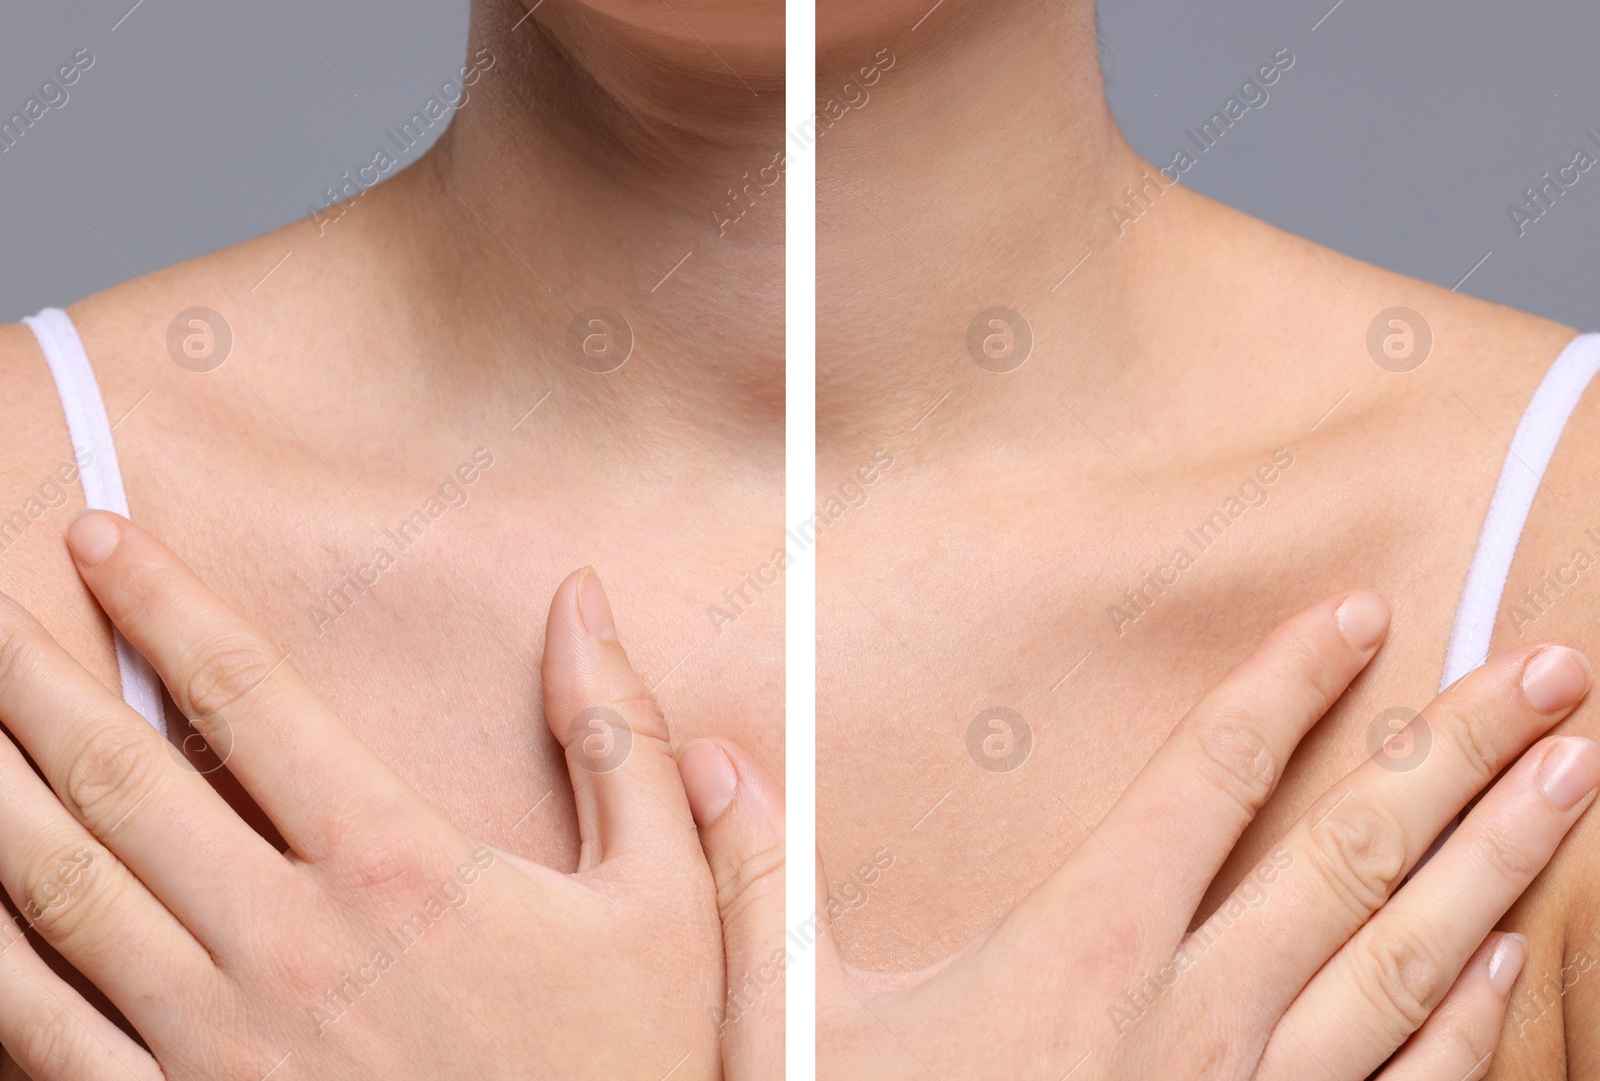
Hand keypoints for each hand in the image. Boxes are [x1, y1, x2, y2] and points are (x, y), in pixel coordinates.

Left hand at [0, 510, 775, 1079]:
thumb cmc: (626, 1068)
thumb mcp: (665, 901)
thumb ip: (619, 741)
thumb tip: (582, 601)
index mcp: (396, 869)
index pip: (247, 697)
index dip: (161, 602)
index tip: (96, 537)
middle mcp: (285, 945)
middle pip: (120, 778)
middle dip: (32, 673)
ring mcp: (217, 1047)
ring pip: (56, 896)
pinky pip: (42, 1036)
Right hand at [818, 591, 1598, 1078]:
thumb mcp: (795, 1030)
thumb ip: (760, 883)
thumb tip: (711, 756)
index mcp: (1085, 952)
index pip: (1209, 781)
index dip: (1286, 687)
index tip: (1359, 614)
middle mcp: (1197, 1014)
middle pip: (1348, 852)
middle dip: (1454, 751)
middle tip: (1550, 668)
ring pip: (1407, 954)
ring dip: (1497, 854)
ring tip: (1574, 769)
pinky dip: (1470, 1015)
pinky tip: (1513, 951)